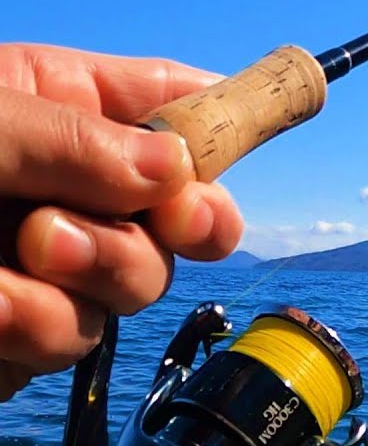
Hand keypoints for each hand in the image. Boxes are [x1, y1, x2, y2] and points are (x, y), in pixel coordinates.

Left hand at [0, 43, 243, 400]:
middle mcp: (60, 184)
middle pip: (179, 215)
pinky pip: (65, 342)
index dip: (225, 120)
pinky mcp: (10, 336)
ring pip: (131, 288)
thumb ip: (75, 139)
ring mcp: (38, 263)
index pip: (175, 102)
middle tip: (112, 223)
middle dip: (155, 229)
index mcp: (56, 104)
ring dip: (83, 278)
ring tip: (13, 257)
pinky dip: (25, 329)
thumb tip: (180, 170)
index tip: (264, 128)